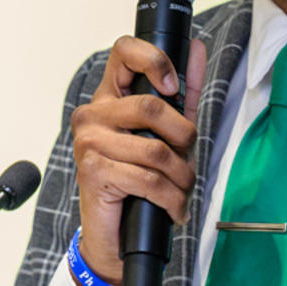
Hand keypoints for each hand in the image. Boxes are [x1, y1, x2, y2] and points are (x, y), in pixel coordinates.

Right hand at [70, 36, 207, 282]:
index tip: (173, 86)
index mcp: (109, 98)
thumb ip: (183, 92)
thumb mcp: (168, 132)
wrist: (114, 236)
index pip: (124, 51)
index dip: (154, 60)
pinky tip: (174, 208)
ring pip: (155, 150)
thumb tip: (197, 49)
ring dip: (181, 177)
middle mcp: (92, 115)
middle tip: (187, 159)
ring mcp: (89, 143)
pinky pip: (148, 179)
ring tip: (182, 190)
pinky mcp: (93, 172)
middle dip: (184, 138)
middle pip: (151, 106)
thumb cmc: (138, 182)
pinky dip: (171, 198)